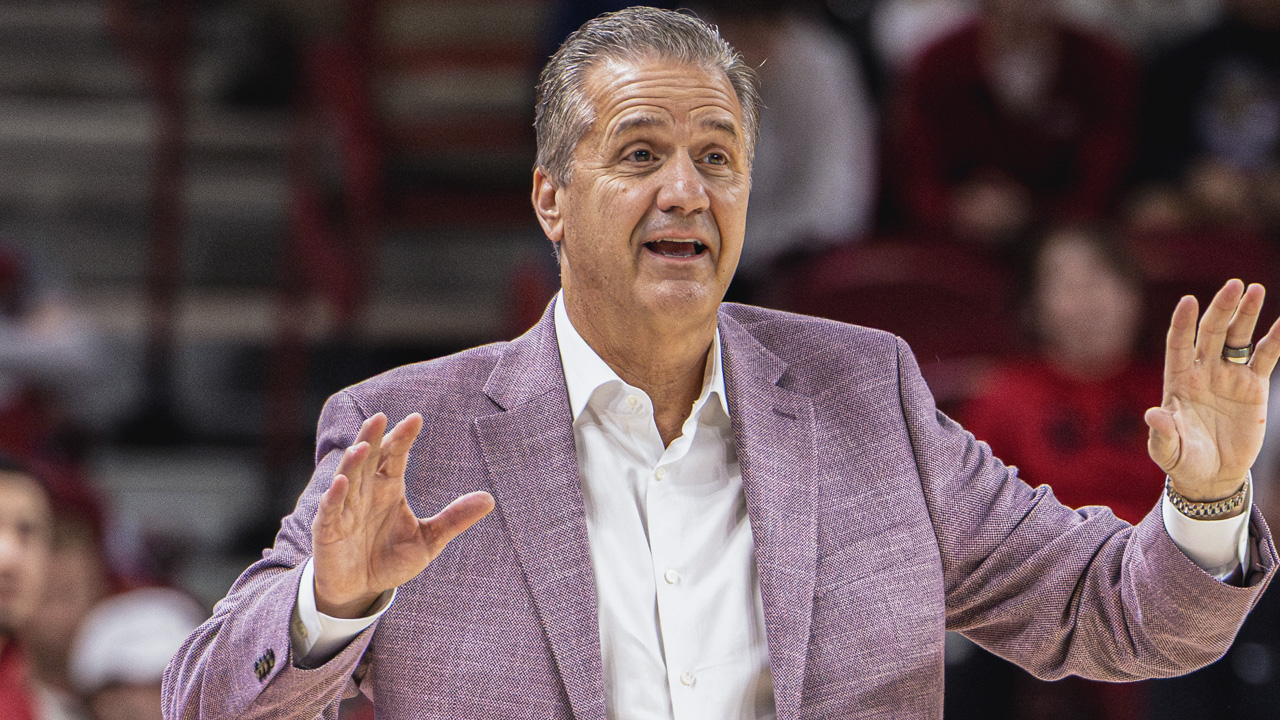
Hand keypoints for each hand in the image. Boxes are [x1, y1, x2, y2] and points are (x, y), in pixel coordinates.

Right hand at [311, 413, 494, 617]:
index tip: (416, 419)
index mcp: (389, 488)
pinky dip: (334, 496)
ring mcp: (345, 509)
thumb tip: (490, 499)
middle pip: (368, 458)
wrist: (361, 590)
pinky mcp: (327, 530)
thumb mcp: (428, 540)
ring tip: (362, 447)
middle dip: (372, 438)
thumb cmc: (391, 559)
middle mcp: (366, 492)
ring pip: (348, 478)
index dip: (402, 438)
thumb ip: (454, 519)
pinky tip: (341, 483)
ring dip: (353, 462)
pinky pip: (330, 509)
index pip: (395, 456)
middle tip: (380, 417)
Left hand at [1146, 280, 1279, 503]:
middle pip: (1211, 333)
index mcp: (1178, 381)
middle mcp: (1203, 372)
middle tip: (1234, 285)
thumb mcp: (1169, 451)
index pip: (1178, 344)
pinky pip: (1265, 358)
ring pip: (1237, 338)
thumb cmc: (1184, 461)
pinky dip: (1275, 340)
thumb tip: (1153, 414)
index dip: (1183, 323)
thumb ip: (1162, 434)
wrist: (1212, 474)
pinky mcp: (1252, 387)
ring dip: (1246, 315)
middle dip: (1221, 309)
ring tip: (1255, 290)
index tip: (1188, 301)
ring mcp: (1228, 376)